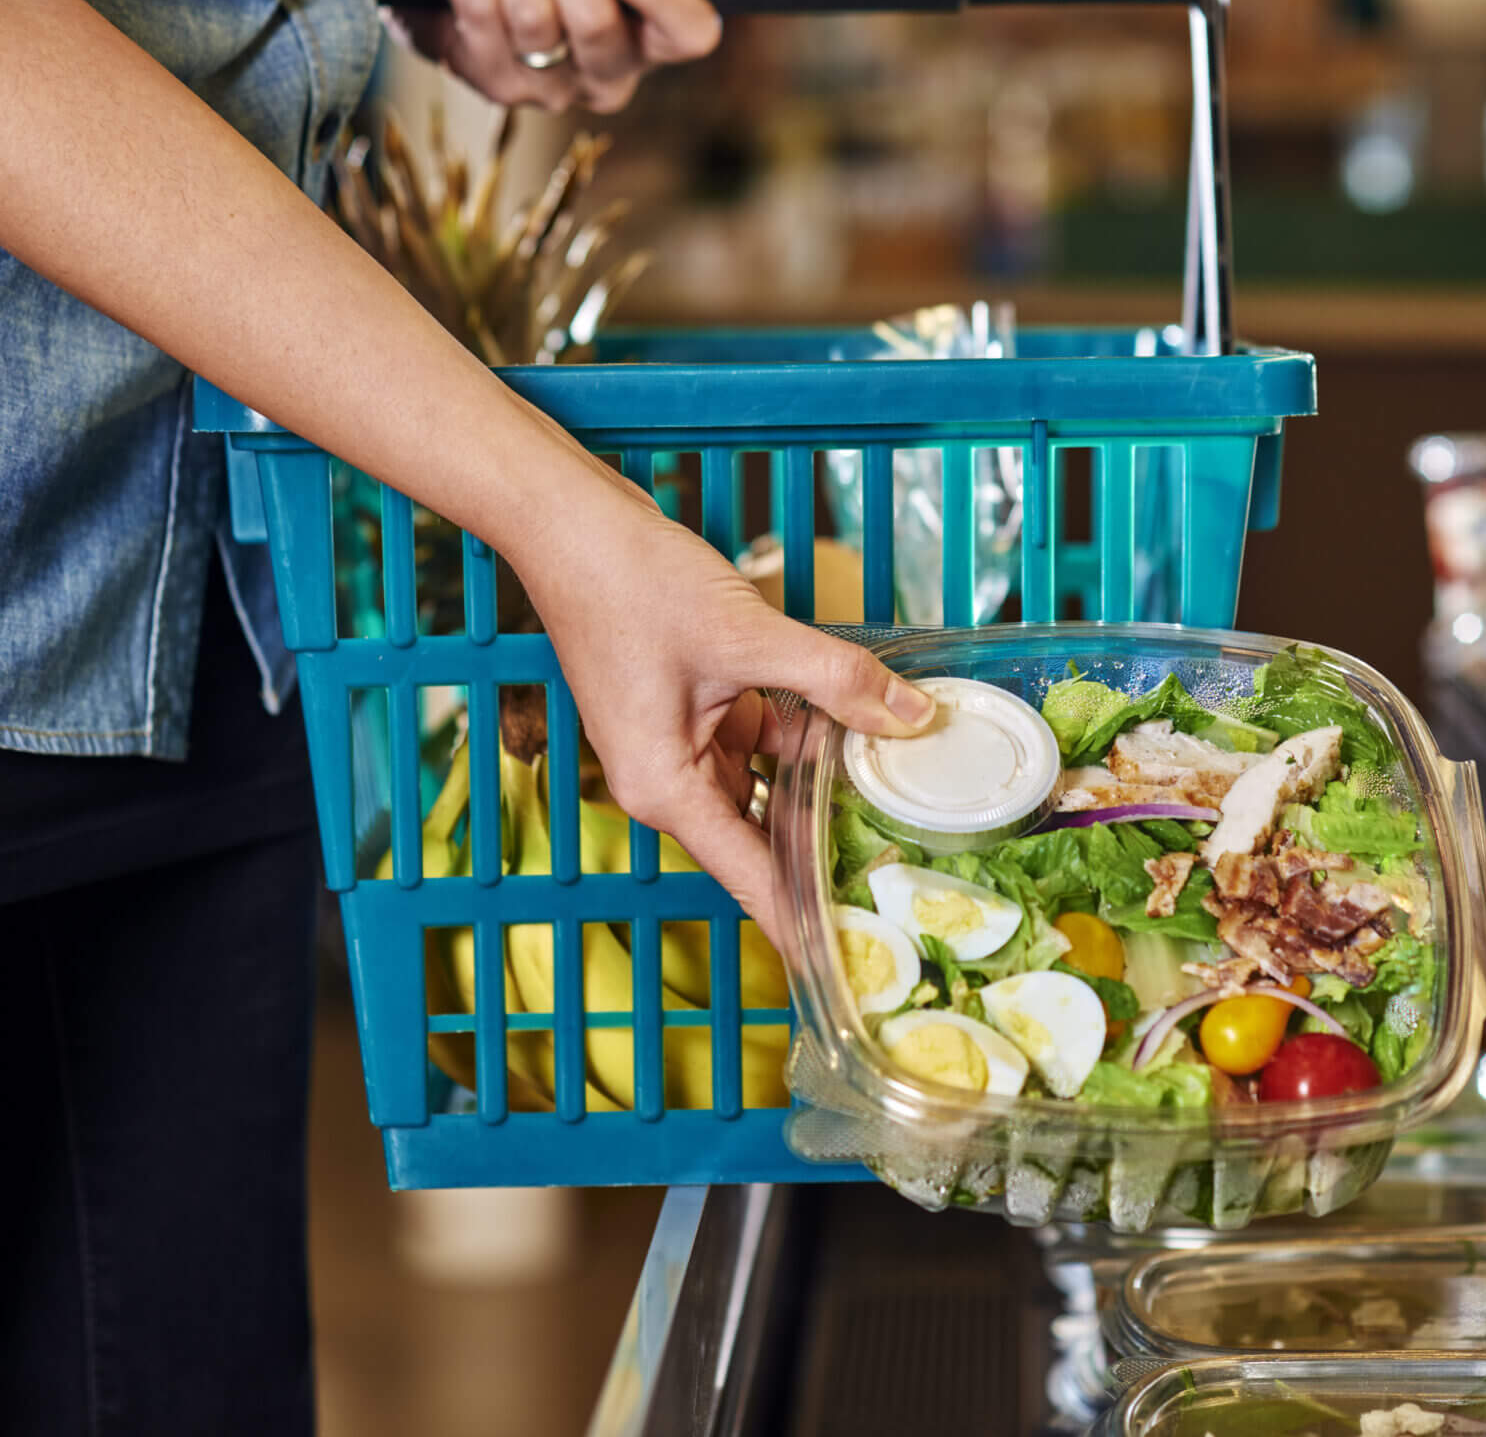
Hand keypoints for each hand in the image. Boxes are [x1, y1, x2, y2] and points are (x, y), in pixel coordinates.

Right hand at [512, 471, 933, 948]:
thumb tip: (912, 717)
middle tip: (900, 891)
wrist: (573, 523)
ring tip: (896, 817)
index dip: (804, 923)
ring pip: (765, 789)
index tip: (852, 962)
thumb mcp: (749, 637)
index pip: (751, 880)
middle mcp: (668, 781)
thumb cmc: (630, 583)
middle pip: (761, 842)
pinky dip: (801, 741)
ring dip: (820, 792)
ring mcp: (678, 745)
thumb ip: (836, 682)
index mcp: (666, 789)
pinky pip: (757, 743)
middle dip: (825, 859)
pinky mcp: (690, 708)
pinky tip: (859, 731)